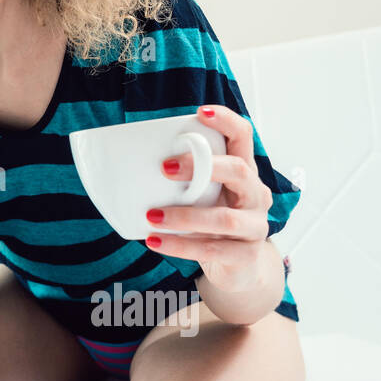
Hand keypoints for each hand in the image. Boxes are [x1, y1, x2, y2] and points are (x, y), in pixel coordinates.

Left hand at [143, 104, 272, 293]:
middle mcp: (256, 195)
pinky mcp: (245, 256)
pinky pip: (212, 249)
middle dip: (202, 167)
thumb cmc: (212, 222)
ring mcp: (255, 226)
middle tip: (164, 168)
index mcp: (245, 172)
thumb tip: (125, 160)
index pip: (243, 137)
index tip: (199, 112)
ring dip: (184, 215)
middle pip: (239, 171)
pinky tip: (154, 241)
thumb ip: (183, 179)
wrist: (239, 268)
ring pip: (224, 218)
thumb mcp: (203, 196)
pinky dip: (180, 246)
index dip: (225, 121)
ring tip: (151, 215)